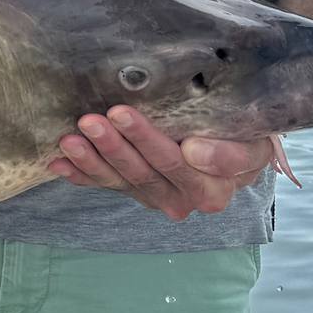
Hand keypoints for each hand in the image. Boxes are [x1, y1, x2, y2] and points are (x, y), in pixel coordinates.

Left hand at [49, 105, 281, 220]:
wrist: (238, 146)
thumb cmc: (245, 137)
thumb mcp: (254, 143)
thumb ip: (231, 154)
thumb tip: (194, 152)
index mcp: (212, 189)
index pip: (172, 162)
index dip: (144, 139)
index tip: (120, 113)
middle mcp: (182, 199)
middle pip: (141, 171)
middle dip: (112, 145)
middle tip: (89, 119)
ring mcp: (155, 196)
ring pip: (118, 179)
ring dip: (91, 159)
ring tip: (68, 139)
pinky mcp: (134, 191)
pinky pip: (103, 185)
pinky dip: (79, 174)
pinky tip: (58, 163)